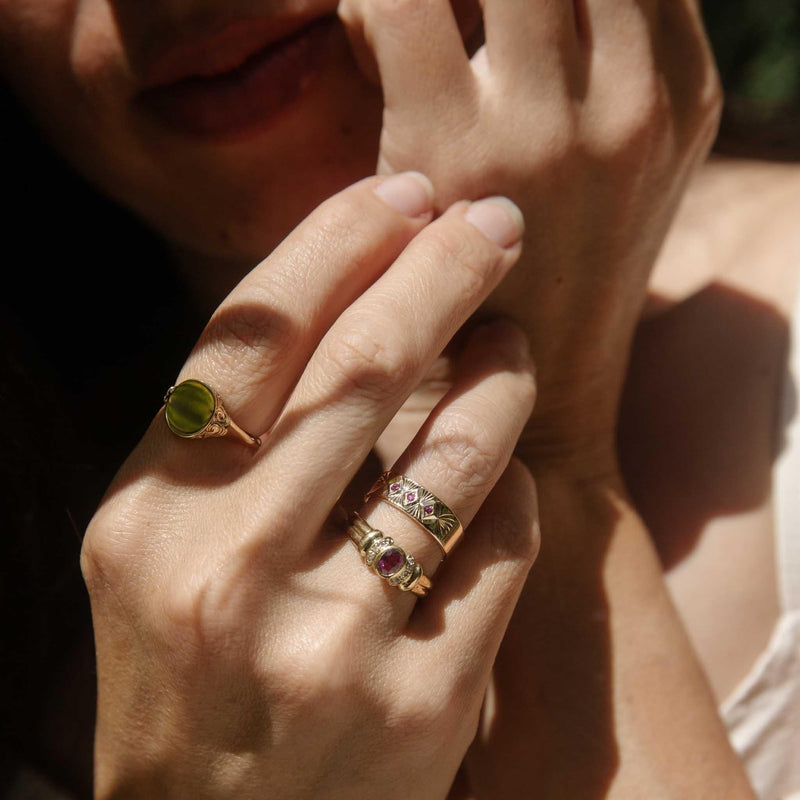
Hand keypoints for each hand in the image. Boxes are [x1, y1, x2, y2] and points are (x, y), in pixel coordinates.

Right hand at [81, 174, 539, 798]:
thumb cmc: (197, 673)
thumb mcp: (173, 548)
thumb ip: (237, 436)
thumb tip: (352, 298)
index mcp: (149, 516)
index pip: (251, 334)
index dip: (336, 242)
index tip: (402, 191)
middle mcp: (226, 571)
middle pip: (361, 367)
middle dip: (441, 270)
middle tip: (493, 219)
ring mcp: (326, 643)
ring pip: (455, 453)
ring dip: (500, 376)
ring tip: (510, 343)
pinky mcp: (421, 704)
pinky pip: (502, 546)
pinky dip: (518, 494)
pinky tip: (506, 483)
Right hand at [338, 0, 721, 469]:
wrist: (559, 366)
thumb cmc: (454, 301)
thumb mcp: (392, 211)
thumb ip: (384, 86)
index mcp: (459, 154)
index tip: (380, 25)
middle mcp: (557, 125)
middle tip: (453, 23)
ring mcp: (642, 110)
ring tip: (515, 29)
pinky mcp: (695, 103)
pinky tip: (573, 29)